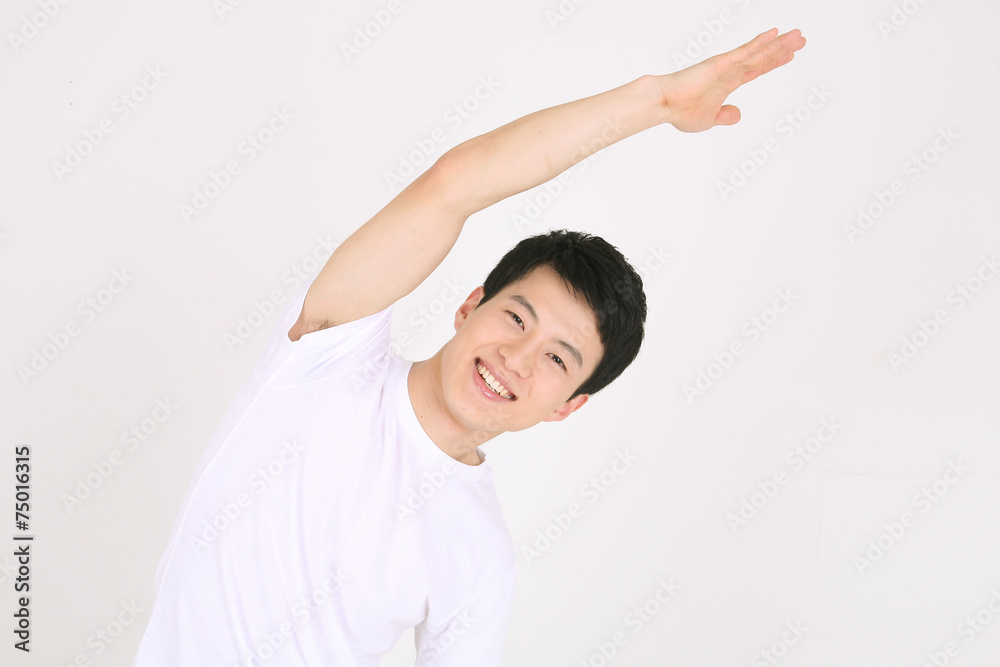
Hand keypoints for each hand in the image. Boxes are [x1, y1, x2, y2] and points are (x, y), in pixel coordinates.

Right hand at [653, 28, 805, 132]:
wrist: (665, 105)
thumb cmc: (680, 112)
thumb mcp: (710, 119)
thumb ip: (725, 115)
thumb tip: (738, 115)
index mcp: (728, 83)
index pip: (756, 69)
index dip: (773, 62)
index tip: (789, 56)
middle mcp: (730, 71)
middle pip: (762, 57)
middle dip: (782, 48)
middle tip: (800, 39)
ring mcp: (727, 65)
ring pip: (758, 52)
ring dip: (779, 43)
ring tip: (797, 35)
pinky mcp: (721, 63)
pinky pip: (745, 51)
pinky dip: (760, 42)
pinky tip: (774, 34)